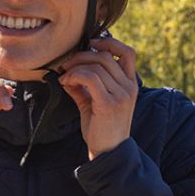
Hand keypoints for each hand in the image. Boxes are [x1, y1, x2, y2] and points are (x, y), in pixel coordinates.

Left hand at [57, 35, 137, 159]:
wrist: (108, 153)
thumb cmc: (101, 128)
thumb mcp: (94, 102)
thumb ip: (84, 86)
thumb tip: (66, 71)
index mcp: (130, 84)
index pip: (127, 52)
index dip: (109, 42)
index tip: (91, 44)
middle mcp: (129, 87)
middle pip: (105, 56)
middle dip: (81, 56)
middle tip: (65, 65)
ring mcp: (121, 95)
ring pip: (96, 66)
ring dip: (75, 67)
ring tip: (64, 77)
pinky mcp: (109, 103)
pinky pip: (90, 78)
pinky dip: (74, 76)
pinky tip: (66, 83)